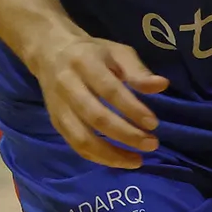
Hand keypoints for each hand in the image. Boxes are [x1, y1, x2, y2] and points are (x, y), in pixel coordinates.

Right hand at [34, 33, 166, 169]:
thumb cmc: (91, 52)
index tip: (153, 124)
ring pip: (82, 138)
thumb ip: (137, 70)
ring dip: (111, 154)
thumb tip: (161, 85)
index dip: (132, 109)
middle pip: (96, 117)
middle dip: (126, 135)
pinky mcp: (55, 121)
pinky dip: (97, 158)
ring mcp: (58, 106)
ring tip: (136, 161)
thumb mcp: (116, 51)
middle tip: (151, 144)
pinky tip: (118, 160)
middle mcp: (67, 86)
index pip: (110, 90)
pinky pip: (75, 145)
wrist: (49, 51)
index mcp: (85, 63)